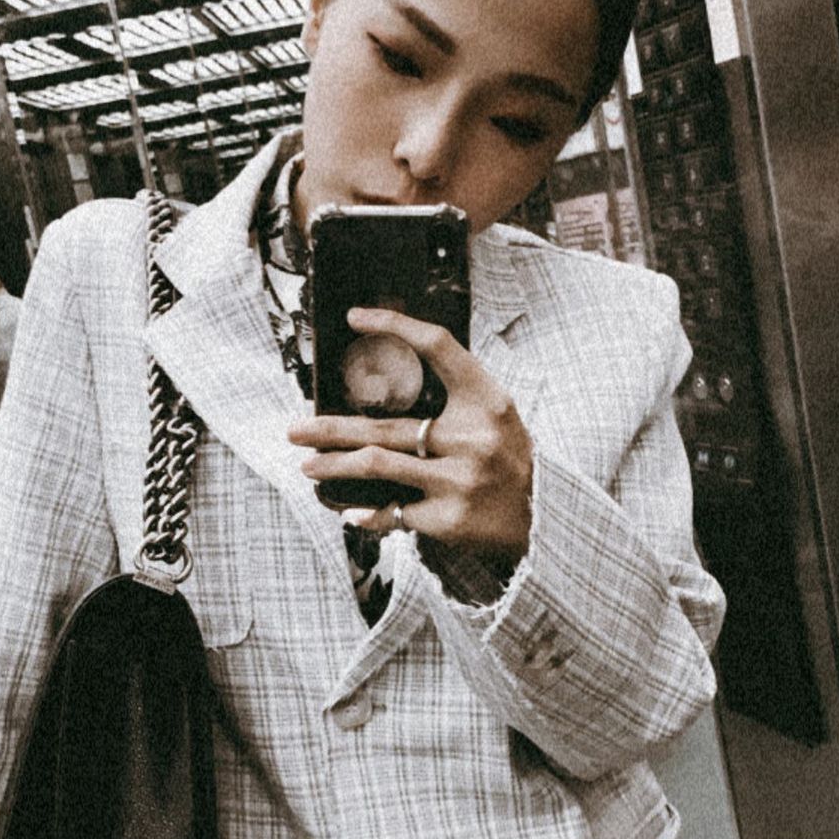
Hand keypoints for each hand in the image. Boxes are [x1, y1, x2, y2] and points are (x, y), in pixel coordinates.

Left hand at [287, 307, 533, 557]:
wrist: (544, 520)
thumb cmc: (509, 460)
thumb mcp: (496, 417)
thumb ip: (454, 397)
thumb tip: (383, 386)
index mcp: (488, 400)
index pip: (438, 346)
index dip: (395, 325)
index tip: (355, 318)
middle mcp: (473, 437)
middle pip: (384, 425)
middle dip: (330, 429)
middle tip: (295, 430)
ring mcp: (459, 479)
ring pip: (377, 465)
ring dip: (333, 467)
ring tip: (306, 465)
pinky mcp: (448, 519)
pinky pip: (393, 512)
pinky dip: (367, 513)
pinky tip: (348, 510)